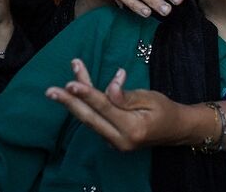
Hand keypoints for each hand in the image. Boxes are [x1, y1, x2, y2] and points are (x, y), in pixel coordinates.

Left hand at [45, 59, 184, 150]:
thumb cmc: (165, 110)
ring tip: (58, 88)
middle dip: (69, 103)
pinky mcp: (111, 140)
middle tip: (50, 91)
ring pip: (90, 119)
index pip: (105, 108)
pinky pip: (95, 121)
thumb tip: (110, 87)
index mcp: (133, 128)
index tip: (70, 83)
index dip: (88, 94)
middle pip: (90, 118)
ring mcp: (114, 143)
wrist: (175, 130)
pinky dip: (85, 106)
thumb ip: (127, 96)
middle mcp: (120, 140)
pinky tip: (77, 93)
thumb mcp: (150, 98)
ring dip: (74, 102)